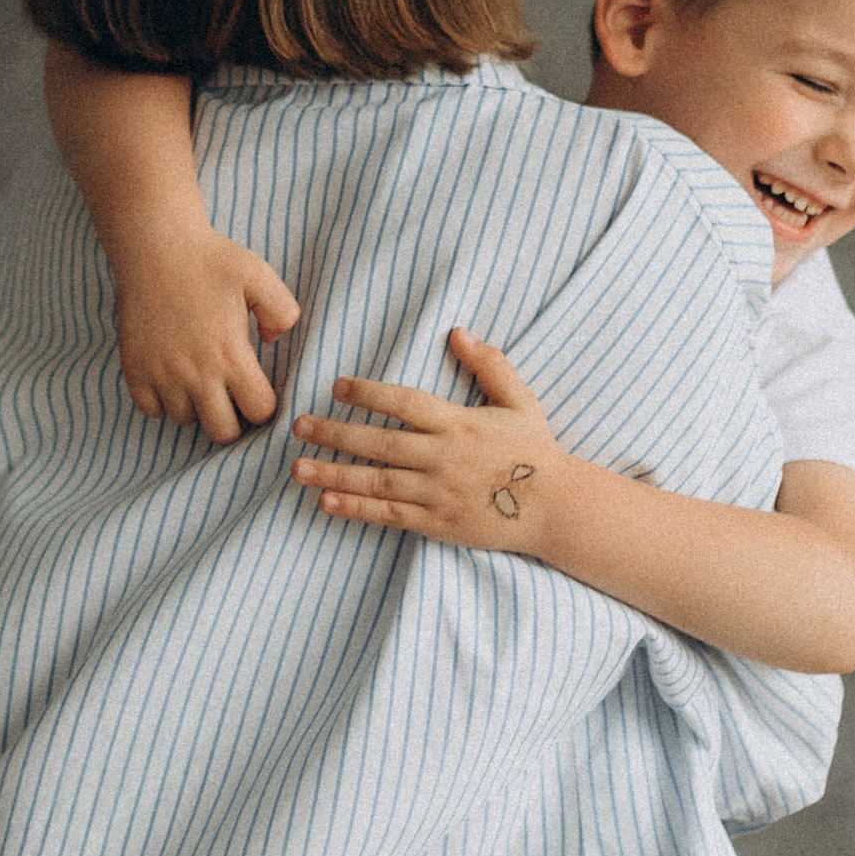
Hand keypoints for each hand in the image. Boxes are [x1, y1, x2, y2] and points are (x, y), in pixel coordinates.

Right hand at [115, 220, 302, 443]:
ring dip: (196, 407)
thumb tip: (274, 341)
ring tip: (200, 381)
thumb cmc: (211, 258)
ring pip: (185, 420)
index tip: (258, 391)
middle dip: (234, 420)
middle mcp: (196, 373)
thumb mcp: (261, 276)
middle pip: (222, 432)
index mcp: (231, 355)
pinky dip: (162, 402)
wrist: (155, 245)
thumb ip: (283, 312)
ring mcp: (162, 374)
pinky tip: (172, 378)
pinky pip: (151, 410)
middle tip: (232, 397)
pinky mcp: (135, 368)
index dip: (265, 406)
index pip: (259, 412)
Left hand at [290, 330, 566, 545]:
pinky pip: (390, 516)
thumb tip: (458, 332)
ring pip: (378, 481)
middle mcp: (444, 458)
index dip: (370, 393)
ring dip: (334, 473)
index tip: (338, 386)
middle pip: (381, 443)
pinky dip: (357, 509)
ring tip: (297, 467)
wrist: (557, 508)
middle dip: (337, 433)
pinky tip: (326, 502)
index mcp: (460, 424)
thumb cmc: (536, 450)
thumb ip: (490, 365)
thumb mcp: (519, 401)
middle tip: (298, 425)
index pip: (406, 404)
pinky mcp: (438, 524)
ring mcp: (439, 493)